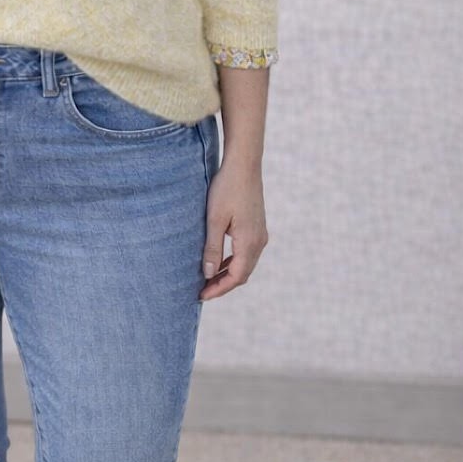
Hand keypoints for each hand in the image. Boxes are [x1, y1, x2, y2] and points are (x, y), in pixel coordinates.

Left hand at [199, 157, 267, 299]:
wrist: (244, 165)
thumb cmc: (226, 189)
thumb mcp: (214, 220)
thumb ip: (212, 248)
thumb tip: (208, 275)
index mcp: (249, 242)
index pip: (236, 277)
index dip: (219, 289)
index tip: (201, 296)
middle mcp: (259, 241)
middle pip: (243, 274)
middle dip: (223, 285)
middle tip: (202, 292)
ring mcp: (260, 234)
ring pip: (245, 264)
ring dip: (228, 274)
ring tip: (208, 280)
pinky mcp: (257, 227)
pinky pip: (246, 253)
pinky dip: (233, 261)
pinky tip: (218, 262)